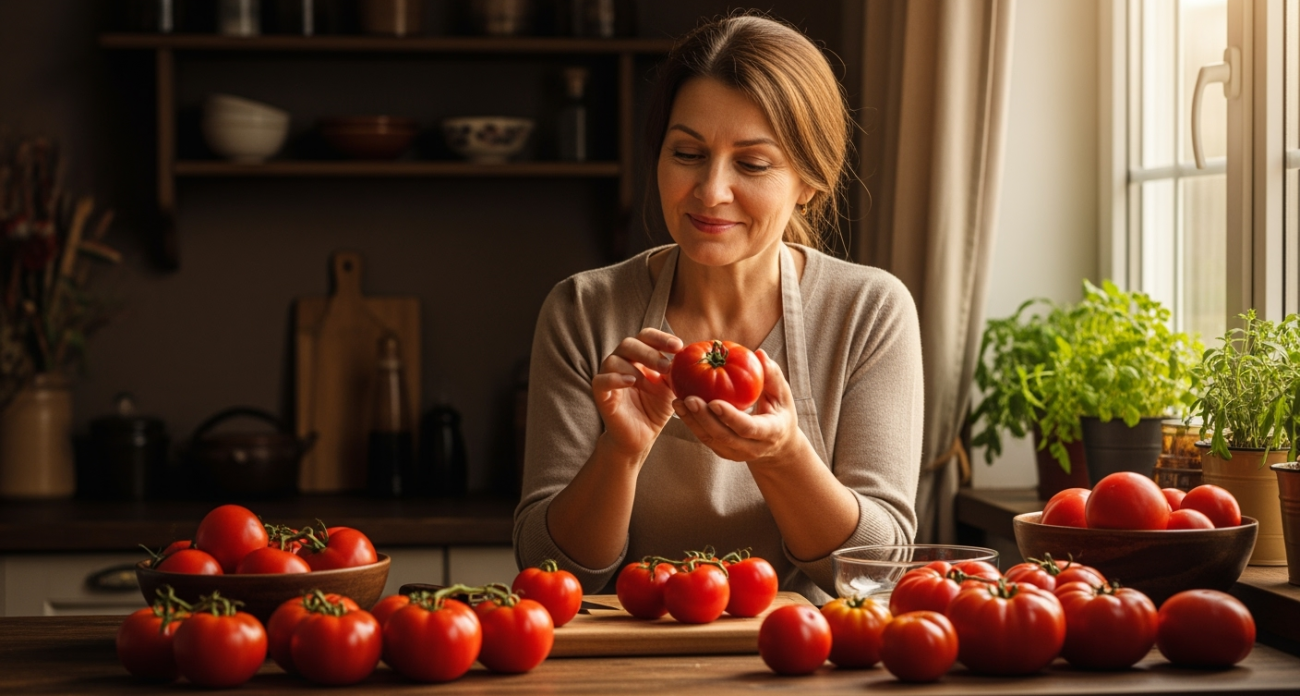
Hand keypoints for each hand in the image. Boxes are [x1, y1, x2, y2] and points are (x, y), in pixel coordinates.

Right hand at [592, 328, 682, 458]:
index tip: (678, 346)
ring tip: (648, 380)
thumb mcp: (671, 388)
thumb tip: (690, 355)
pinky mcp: (601, 394)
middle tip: (666, 366)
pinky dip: (615, 379)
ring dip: (633, 366)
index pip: (646, 337)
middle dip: (649, 352)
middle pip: (629, 344)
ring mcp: (609, 377)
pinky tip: (631, 382)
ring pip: (613, 359)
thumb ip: (677, 372)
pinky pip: (600, 381)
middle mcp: (622, 362)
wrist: (642, 437)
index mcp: (639, 356)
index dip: (661, 338)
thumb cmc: (656, 409)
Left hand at [672, 349, 803, 464]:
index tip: (713, 402)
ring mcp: (735, 453)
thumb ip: (772, 375)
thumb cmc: (780, 412)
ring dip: (692, 421)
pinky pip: (705, 438)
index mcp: (770, 433)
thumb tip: (759, 353)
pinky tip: (680, 407)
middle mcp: (752, 447)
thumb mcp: (782, 395)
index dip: (730, 417)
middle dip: (704, 418)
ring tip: (678, 402)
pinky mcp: (723, 451)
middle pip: (723, 436)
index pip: (747, 428)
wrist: (777, 445)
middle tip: (688, 399)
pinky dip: (692, 423)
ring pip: (710, 439)